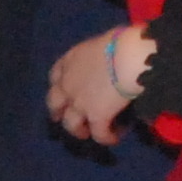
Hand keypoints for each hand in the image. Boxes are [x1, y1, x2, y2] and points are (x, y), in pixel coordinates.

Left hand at [46, 25, 151, 145]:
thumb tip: (112, 59)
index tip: (64, 91)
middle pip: (54, 103)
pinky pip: (99, 133)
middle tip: (66, 119)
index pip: (55, 75)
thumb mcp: (102, 43)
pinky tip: (114, 137)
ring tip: (89, 133)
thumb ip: (98, 55)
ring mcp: (79, 103)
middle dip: (57, 112)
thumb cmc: (120, 43)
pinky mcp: (96, 117)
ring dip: (79, 130)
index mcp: (69, 61)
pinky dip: (106, 137)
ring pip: (71, 125)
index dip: (58, 85)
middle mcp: (68, 84)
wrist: (127, 57)